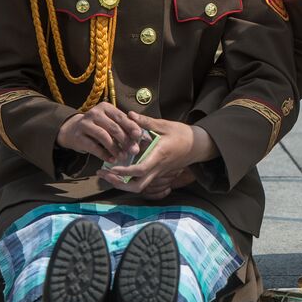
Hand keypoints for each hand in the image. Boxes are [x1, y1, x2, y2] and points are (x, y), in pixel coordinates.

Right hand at [56, 101, 141, 162]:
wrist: (72, 130)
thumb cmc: (98, 126)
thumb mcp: (110, 122)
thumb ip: (124, 127)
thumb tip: (141, 137)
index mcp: (106, 108)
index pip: (121, 117)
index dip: (131, 126)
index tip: (139, 136)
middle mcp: (95, 113)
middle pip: (113, 127)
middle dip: (125, 140)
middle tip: (134, 150)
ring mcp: (85, 124)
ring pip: (104, 136)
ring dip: (115, 148)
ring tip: (123, 156)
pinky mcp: (78, 137)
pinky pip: (93, 147)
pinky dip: (104, 154)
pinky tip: (112, 160)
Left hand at [97, 112, 217, 194]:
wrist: (196, 146)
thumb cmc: (182, 134)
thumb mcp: (165, 125)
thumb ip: (146, 122)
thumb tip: (129, 115)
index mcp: (158, 155)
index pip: (140, 170)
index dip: (124, 171)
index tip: (111, 167)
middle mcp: (157, 168)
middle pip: (137, 186)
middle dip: (119, 183)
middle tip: (104, 174)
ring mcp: (158, 173)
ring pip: (139, 187)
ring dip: (122, 184)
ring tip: (108, 174)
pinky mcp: (157, 173)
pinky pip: (142, 182)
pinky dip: (128, 180)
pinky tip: (119, 172)